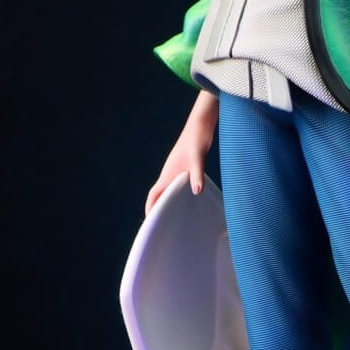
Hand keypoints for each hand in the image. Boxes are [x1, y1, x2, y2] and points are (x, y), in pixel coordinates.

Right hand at [145, 93, 217, 214]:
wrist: (200, 125)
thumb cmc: (197, 140)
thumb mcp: (198, 159)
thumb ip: (197, 175)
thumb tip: (197, 191)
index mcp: (168, 173)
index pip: (154, 193)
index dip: (150, 206)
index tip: (149, 220)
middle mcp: (170, 172)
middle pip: (159, 193)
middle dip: (157, 207)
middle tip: (161, 224)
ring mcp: (177, 169)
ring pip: (168, 188)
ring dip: (167, 201)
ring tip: (173, 215)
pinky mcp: (185, 166)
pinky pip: (177, 183)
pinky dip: (178, 193)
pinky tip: (188, 198)